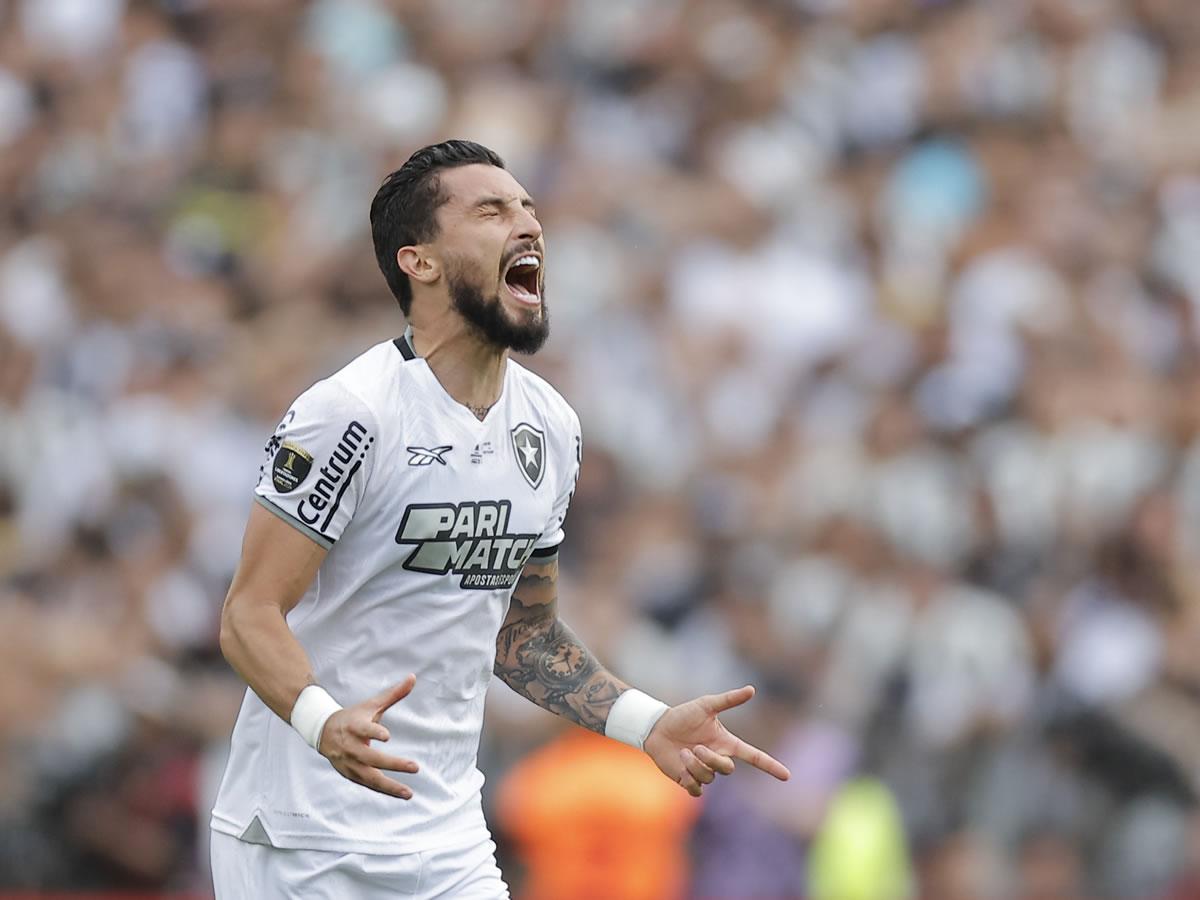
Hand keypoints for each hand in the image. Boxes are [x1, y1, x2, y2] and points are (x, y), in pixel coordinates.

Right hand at [318, 674, 419, 799]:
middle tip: (414, 766)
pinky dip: (383, 790)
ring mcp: (349, 762)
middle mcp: (351, 746)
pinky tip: (400, 793)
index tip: (386, 736)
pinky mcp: (349, 774)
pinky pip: (368, 784)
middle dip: (393, 764)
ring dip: (389, 786)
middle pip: (371, 757)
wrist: (323, 731)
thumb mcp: (371, 704)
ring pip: (369, 777)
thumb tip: (413, 677)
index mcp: (355, 726)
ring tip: (408, 793)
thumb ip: (393, 694)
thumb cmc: (354, 717)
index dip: (373, 732)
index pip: (364, 729)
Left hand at [643, 685, 790, 796]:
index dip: (770, 766)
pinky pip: (697, 791)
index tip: (787, 775)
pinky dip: (690, 780)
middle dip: (711, 759)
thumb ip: (729, 700)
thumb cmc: (683, 716)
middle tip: (695, 747)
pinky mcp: (689, 781)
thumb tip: (752, 689)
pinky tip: (681, 768)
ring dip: (694, 765)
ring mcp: (704, 772)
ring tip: (682, 753)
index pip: (754, 756)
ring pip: (709, 778)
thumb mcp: (706, 705)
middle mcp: (718, 759)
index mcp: (727, 744)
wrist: (657, 728)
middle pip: (727, 769)